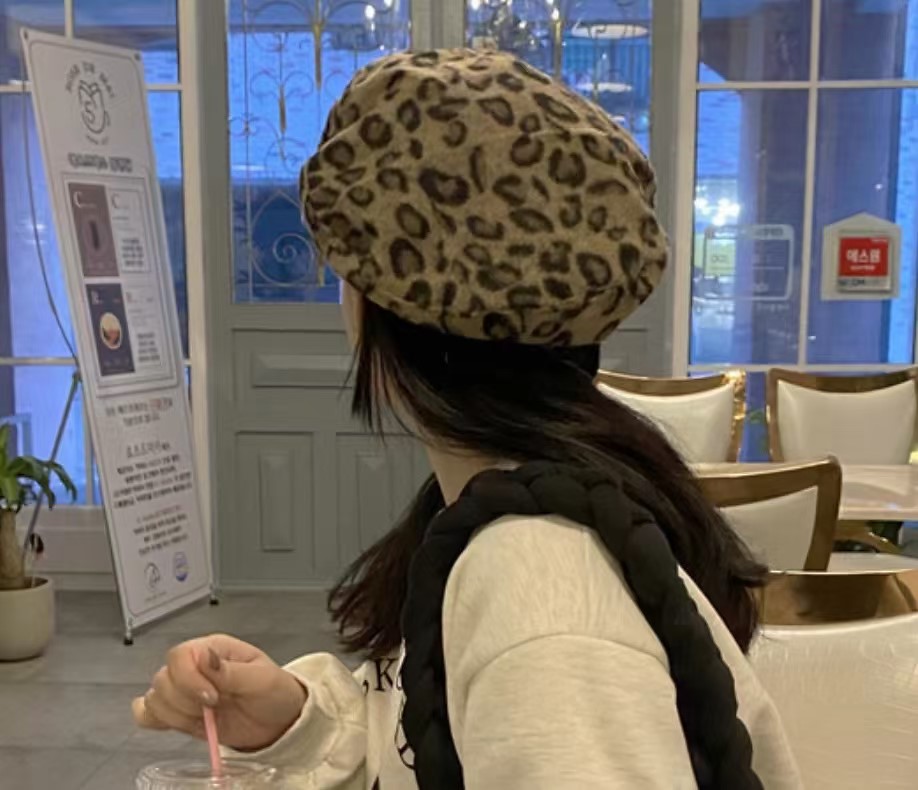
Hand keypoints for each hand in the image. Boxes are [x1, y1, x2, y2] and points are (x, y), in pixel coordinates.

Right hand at [132, 634, 306, 751]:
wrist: (278, 720)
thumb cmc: (275, 692)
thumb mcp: (262, 679)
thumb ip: (230, 671)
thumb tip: (205, 657)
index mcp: (213, 650)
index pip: (180, 656)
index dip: (189, 680)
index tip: (211, 698)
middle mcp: (194, 667)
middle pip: (162, 679)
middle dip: (186, 701)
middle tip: (213, 708)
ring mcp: (184, 691)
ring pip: (154, 698)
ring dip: (176, 715)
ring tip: (205, 718)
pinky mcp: (178, 713)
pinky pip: (148, 713)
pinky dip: (157, 721)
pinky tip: (180, 722)